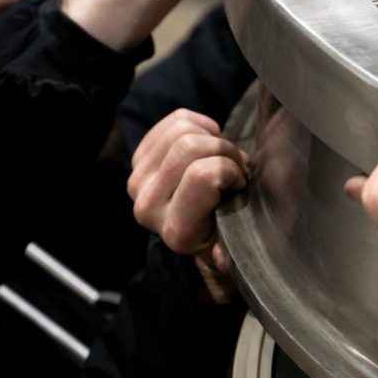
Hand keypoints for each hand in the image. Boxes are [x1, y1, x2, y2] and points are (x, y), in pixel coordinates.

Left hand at [128, 108, 249, 300]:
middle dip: (224, 150)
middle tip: (235, 168)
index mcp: (177, 230)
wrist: (200, 234)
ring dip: (213, 138)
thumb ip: (231, 251)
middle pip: (189, 145)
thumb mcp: (236, 245)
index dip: (231, 170)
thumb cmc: (227, 232)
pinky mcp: (139, 159)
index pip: (204, 174)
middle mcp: (148, 206)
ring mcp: (138, 181)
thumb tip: (220, 257)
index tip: (239, 184)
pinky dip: (201, 125)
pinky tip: (207, 146)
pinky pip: (175, 120)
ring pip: (181, 129)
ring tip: (221, 159)